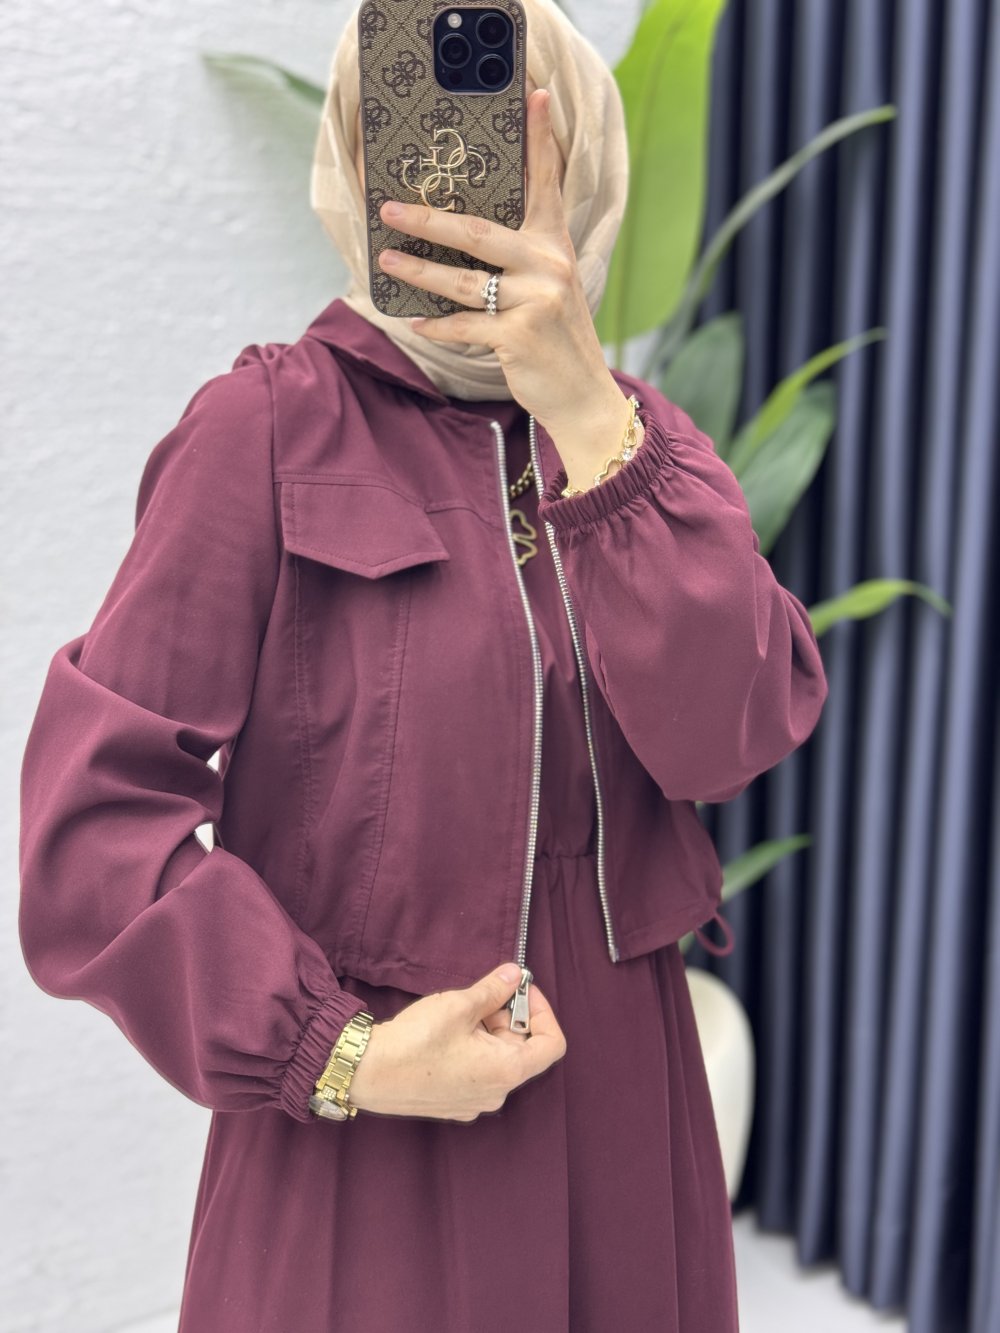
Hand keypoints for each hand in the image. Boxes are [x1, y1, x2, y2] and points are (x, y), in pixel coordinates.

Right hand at [347, 963, 566, 1121]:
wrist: (367, 1073)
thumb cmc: (414, 1043)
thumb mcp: (459, 1005)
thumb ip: (494, 989)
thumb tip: (515, 975)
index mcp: (506, 1071)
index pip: (551, 1044)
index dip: (542, 1011)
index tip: (520, 990)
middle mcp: (496, 1093)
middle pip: (523, 1048)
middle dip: (509, 1014)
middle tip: (486, 991)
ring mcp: (474, 1102)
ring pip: (498, 1058)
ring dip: (489, 1029)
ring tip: (461, 1009)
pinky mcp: (454, 1101)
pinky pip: (478, 1070)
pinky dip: (474, 1046)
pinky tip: (448, 1031)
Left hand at [374, 88, 622, 438]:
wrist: (582, 393)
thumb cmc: (556, 338)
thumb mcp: (551, 287)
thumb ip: (522, 258)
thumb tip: (465, 237)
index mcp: (554, 246)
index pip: (546, 183)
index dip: (539, 139)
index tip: (534, 94)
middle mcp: (548, 266)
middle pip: (477, 231)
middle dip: (428, 219)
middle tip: (389, 209)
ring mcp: (535, 301)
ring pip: (463, 281)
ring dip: (419, 272)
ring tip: (387, 261)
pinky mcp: (519, 337)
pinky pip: (464, 325)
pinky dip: (437, 326)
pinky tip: (415, 322)